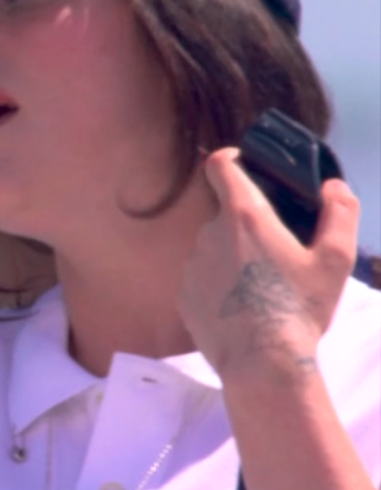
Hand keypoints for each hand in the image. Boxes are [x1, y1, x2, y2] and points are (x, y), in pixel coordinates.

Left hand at [177, 147, 359, 383]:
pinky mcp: (182, 294)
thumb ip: (339, 214)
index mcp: (243, 216)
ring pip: (213, 248)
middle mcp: (208, 233)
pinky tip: (242, 308)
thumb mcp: (335, 260)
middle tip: (276, 251)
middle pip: (224, 214)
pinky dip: (218, 285)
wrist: (262, 362)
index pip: (220, 166)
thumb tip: (333, 186)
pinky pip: (201, 279)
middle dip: (246, 225)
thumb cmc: (299, 306)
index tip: (244, 165)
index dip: (231, 160)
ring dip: (232, 256)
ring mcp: (191, 265)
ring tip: (262, 287)